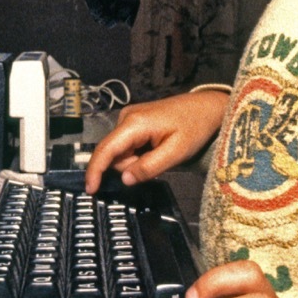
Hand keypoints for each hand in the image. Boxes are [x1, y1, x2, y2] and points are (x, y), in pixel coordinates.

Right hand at [83, 90, 227, 193]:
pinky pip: (127, 144)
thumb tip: (124, 179)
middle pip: (113, 153)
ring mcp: (129, 117)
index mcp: (134, 123)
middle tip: (158, 163)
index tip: (90, 190)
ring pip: (120, 151)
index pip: (106, 149)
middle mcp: (126, 117)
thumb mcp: (176, 153)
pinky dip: (138, 153)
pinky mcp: (134, 120)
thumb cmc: (195, 127)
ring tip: (161, 153)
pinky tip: (156, 148)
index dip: (95, 171)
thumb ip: (148, 167)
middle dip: (129, 167)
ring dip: (136, 161)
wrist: (207, 106)